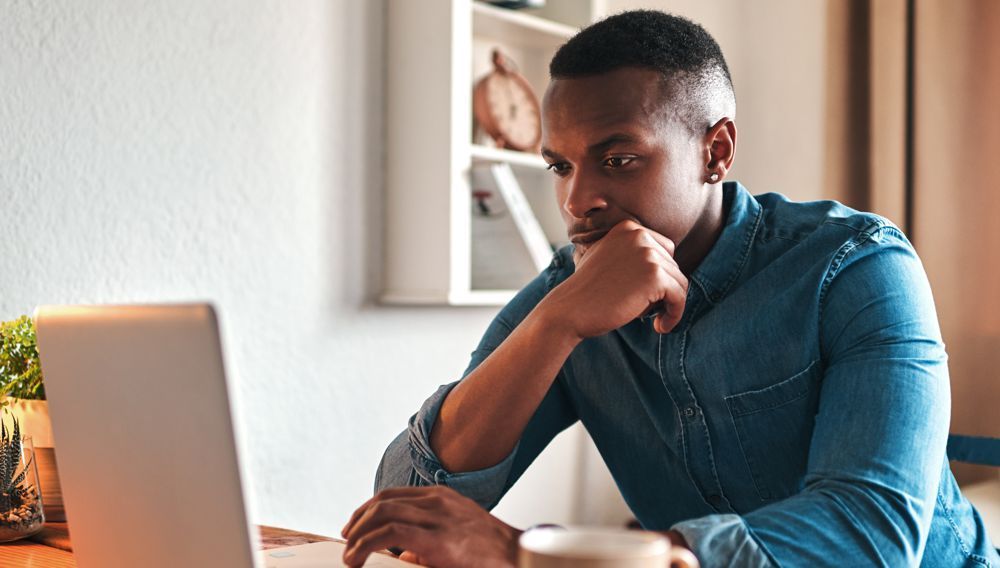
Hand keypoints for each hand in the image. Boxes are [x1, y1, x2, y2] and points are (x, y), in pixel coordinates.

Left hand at [341, 485, 520, 567]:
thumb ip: (430, 541)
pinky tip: (357, 556)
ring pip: (382, 513)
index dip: (369, 508)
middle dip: (359, 518)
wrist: (516, 557)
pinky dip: (366, 544)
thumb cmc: (491, 552)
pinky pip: (390, 534)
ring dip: (359, 532)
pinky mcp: (435, 540)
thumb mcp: (458, 536)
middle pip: (384, 501)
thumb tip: (406, 555)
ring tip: (349, 551)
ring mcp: (437, 518)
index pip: (396, 495)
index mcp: (443, 498)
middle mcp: (438, 502)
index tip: (356, 524)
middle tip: (348, 537)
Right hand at [541, 220, 687, 337]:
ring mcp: (648, 254)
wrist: (569, 310)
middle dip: (664, 290)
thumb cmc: (585, 292)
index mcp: (627, 228)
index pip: (664, 249)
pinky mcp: (655, 276)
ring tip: (655, 320)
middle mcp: (639, 235)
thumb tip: (662, 267)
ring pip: (679, 282)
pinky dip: (675, 314)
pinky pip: (680, 296)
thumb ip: (630, 254)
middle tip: (648, 310)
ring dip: (670, 304)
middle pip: (673, 266)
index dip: (660, 275)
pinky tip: (659, 326)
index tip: (650, 295)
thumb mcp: (605, 259)